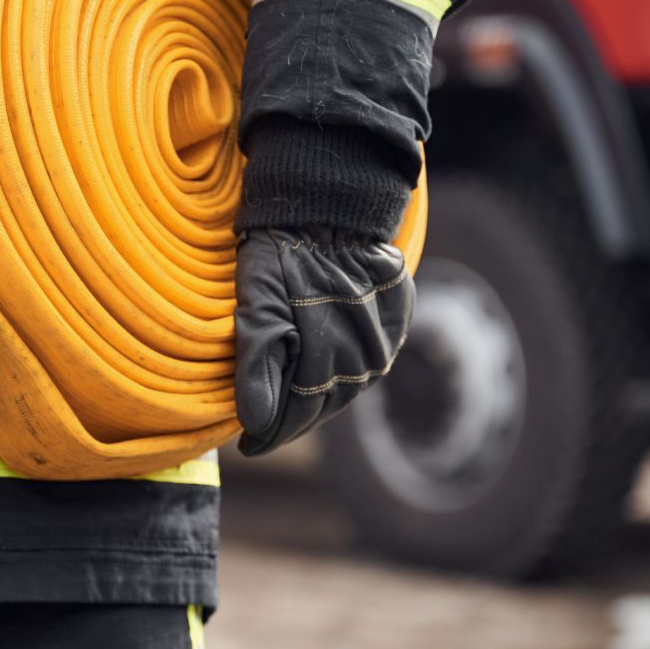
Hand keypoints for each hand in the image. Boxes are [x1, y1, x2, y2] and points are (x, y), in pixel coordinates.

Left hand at [234, 228, 413, 456]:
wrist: (328, 202)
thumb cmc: (281, 252)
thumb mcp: (257, 304)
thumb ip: (257, 364)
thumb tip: (256, 423)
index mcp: (327, 358)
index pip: (298, 415)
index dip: (271, 434)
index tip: (249, 446)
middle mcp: (367, 358)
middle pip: (324, 407)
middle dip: (293, 419)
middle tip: (266, 426)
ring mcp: (387, 341)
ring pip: (348, 388)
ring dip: (320, 396)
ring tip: (292, 401)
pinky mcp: (399, 320)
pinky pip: (370, 361)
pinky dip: (345, 370)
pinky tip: (326, 368)